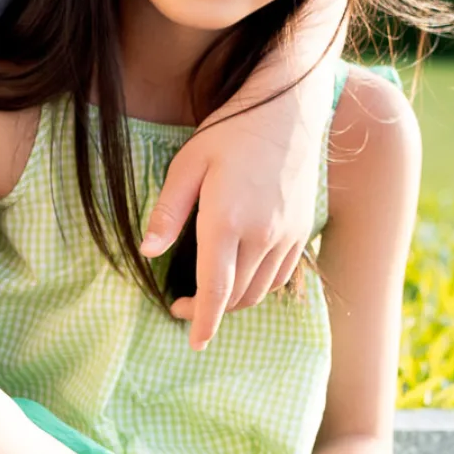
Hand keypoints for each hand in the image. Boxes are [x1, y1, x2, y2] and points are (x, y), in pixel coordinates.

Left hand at [143, 83, 322, 349]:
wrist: (288, 111)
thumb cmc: (230, 132)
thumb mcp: (186, 165)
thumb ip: (168, 212)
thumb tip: (148, 252)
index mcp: (226, 221)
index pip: (214, 290)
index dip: (202, 322)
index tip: (193, 342)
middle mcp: (262, 235)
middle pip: (236, 297)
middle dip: (209, 310)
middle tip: (182, 304)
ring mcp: (288, 235)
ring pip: (259, 290)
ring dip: (233, 300)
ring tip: (209, 291)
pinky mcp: (304, 231)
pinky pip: (280, 275)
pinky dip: (258, 285)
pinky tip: (240, 273)